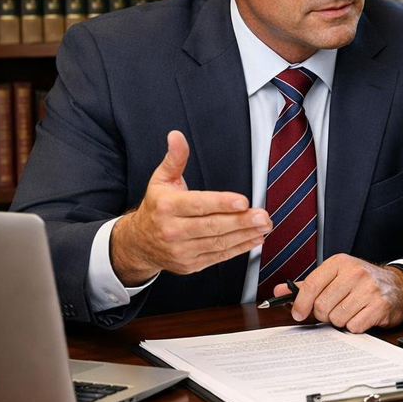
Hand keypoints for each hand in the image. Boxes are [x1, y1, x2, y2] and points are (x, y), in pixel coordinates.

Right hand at [110, 130, 271, 285]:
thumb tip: (176, 136)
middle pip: (212, 226)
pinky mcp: (191, 265)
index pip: (198, 205)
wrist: (138, 243)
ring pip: (219, 243)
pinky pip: (219, 256)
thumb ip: (175, 158)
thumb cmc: (156, 207)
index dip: (221, 204)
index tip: (243, 201)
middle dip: (241, 221)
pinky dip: (239, 248)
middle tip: (263, 216)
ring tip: (264, 226)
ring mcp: (182, 250)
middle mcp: (173, 230)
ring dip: (245, 235)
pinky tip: (254, 239)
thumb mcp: (161, 179)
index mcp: (167, 207)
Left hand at [285, 254, 402, 332]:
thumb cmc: (362, 282)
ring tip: (350, 311)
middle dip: (324, 314)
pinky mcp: (380, 305)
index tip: (298, 313)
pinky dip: (355, 326)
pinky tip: (361, 316)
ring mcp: (369, 289)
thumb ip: (308, 285)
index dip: (301, 303)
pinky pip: (354, 326)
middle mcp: (355, 273)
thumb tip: (280, 291)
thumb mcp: (336, 276)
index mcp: (340, 263)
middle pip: (322, 306)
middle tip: (333, 310)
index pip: (311, 285)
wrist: (397, 286)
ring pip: (337, 318)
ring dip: (340, 321)